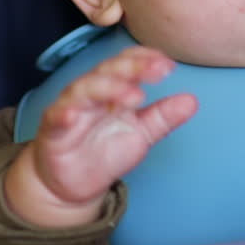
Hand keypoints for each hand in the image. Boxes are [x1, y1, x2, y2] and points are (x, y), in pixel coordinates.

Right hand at [5, 46, 197, 226]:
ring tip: (133, 96)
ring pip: (85, 88)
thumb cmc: (106, 151)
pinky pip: (56, 117)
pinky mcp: (52, 130)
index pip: (128, 62)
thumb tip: (192, 101)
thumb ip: (164, 117)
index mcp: (113, 87)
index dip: (146, 60)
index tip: (169, 66)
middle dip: (133, 68)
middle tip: (156, 71)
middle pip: (109, 70)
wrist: (74, 184)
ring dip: (108, 87)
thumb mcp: (142, 134)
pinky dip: (64, 113)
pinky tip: (73, 114)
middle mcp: (91, 91)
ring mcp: (70, 108)